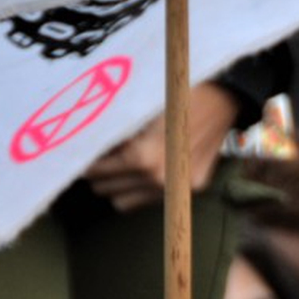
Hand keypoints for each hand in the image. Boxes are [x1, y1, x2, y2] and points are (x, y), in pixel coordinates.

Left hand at [81, 80, 236, 210]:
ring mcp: (177, 188)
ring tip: (118, 164)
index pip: (95, 171)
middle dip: (97, 172)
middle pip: (105, 189)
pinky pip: (150, 200)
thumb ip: (110, 133)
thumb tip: (82, 144)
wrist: (222, 97)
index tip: (76, 150)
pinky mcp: (191, 189)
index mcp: (143, 158)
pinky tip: (144, 168)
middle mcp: (160, 180)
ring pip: (123, 203)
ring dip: (116, 185)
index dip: (82, 159)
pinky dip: (141, 187)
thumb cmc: (175, 95)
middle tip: (96, 154)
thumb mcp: (135, 109)